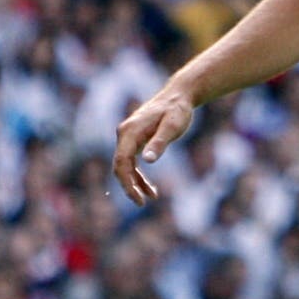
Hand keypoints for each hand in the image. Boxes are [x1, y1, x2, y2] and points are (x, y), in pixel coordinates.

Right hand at [113, 87, 191, 206]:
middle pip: (119, 165)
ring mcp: (128, 136)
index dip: (127, 182)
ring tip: (150, 198)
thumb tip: (147, 161)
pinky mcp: (134, 139)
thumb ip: (159, 142)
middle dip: (129, 186)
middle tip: (142, 203)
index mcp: (130, 131)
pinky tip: (150, 188)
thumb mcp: (172, 126)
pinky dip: (138, 175)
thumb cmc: (177, 110)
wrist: (178, 96)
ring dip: (135, 183)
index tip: (137, 198)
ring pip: (125, 166)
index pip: (122, 161)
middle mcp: (124, 133)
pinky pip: (131, 161)